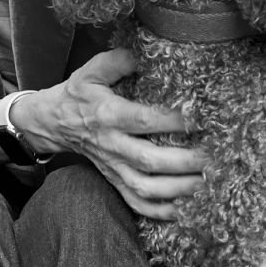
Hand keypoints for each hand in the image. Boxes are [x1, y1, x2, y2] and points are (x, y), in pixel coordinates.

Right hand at [21, 48, 207, 218]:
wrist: (53, 122)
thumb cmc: (79, 93)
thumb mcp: (92, 69)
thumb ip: (119, 60)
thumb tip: (147, 54)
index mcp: (107, 114)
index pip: (142, 120)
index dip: (171, 121)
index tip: (199, 119)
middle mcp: (111, 144)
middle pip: (148, 160)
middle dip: (183, 162)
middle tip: (213, 158)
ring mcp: (112, 167)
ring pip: (145, 187)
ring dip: (178, 190)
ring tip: (207, 184)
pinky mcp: (114, 181)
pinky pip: (136, 204)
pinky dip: (161, 212)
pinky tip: (186, 210)